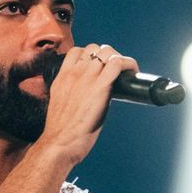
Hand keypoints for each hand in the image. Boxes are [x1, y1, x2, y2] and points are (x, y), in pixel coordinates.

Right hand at [37, 43, 139, 165]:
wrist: (59, 143)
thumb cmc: (61, 130)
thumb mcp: (61, 103)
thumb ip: (72, 92)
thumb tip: (87, 94)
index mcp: (63, 77)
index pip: (78, 51)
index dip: (92, 55)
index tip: (100, 66)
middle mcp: (74, 73)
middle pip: (95, 48)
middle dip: (108, 55)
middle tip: (116, 71)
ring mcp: (87, 79)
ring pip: (107, 52)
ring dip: (119, 59)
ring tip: (125, 73)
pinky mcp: (100, 88)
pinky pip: (117, 64)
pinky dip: (127, 65)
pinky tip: (132, 73)